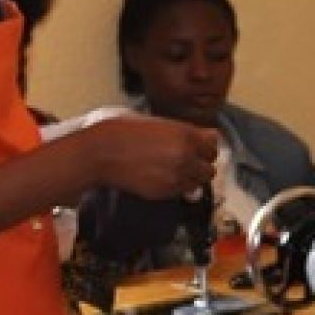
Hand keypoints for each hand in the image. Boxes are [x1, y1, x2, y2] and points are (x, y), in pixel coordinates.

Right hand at [58, 116, 216, 201]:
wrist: (100, 152)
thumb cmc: (121, 130)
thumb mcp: (156, 122)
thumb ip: (181, 131)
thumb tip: (199, 137)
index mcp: (186, 134)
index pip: (213, 144)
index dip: (205, 145)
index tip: (199, 146)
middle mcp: (186, 157)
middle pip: (210, 167)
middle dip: (201, 164)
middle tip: (188, 160)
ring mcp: (176, 177)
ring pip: (199, 182)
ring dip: (192, 177)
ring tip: (176, 170)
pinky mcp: (165, 192)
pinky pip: (182, 191)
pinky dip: (178, 186)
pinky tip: (164, 177)